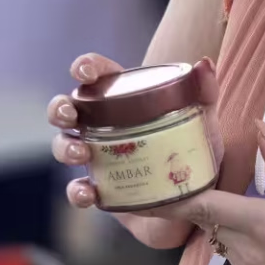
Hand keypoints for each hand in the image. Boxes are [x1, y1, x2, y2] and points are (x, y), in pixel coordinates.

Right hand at [48, 53, 221, 208]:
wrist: (199, 201)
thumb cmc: (195, 151)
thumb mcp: (204, 121)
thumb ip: (205, 93)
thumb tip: (204, 64)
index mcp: (126, 101)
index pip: (99, 76)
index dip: (85, 67)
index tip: (84, 73)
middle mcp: (104, 126)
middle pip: (67, 109)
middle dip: (59, 108)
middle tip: (70, 115)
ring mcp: (98, 158)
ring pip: (63, 146)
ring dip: (64, 147)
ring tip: (81, 154)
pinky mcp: (100, 190)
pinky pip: (77, 190)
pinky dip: (77, 192)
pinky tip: (90, 193)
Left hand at [150, 121, 264, 264]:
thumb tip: (260, 129)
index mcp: (263, 223)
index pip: (203, 206)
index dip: (171, 197)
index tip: (144, 189)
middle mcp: (250, 252)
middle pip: (211, 221)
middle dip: (205, 202)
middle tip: (204, 180)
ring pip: (224, 241)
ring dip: (229, 222)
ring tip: (254, 206)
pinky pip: (240, 259)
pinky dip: (245, 242)